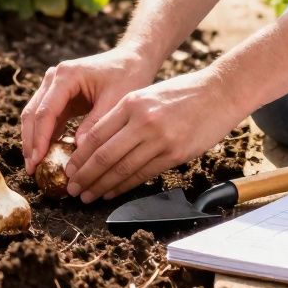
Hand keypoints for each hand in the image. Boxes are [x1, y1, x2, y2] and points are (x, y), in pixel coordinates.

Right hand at [20, 46, 157, 173]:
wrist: (132, 59)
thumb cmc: (127, 76)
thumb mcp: (116, 100)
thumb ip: (96, 123)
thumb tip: (79, 149)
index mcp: (67, 75)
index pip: (46, 111)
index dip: (39, 138)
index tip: (37, 160)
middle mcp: (54, 78)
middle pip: (33, 113)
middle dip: (30, 142)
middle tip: (31, 169)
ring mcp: (54, 85)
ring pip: (35, 115)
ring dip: (33, 140)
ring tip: (34, 166)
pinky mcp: (59, 95)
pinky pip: (46, 117)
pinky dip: (44, 136)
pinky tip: (46, 155)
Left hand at [64, 68, 248, 202]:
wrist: (220, 91)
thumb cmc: (182, 94)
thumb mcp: (146, 95)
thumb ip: (123, 116)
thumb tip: (95, 144)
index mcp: (131, 103)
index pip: (96, 135)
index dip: (79, 156)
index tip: (68, 169)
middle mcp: (143, 121)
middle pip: (104, 155)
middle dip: (84, 175)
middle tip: (71, 188)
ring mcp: (160, 138)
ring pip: (122, 168)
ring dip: (101, 186)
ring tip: (87, 195)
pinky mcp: (175, 153)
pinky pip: (143, 174)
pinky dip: (124, 187)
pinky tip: (111, 193)